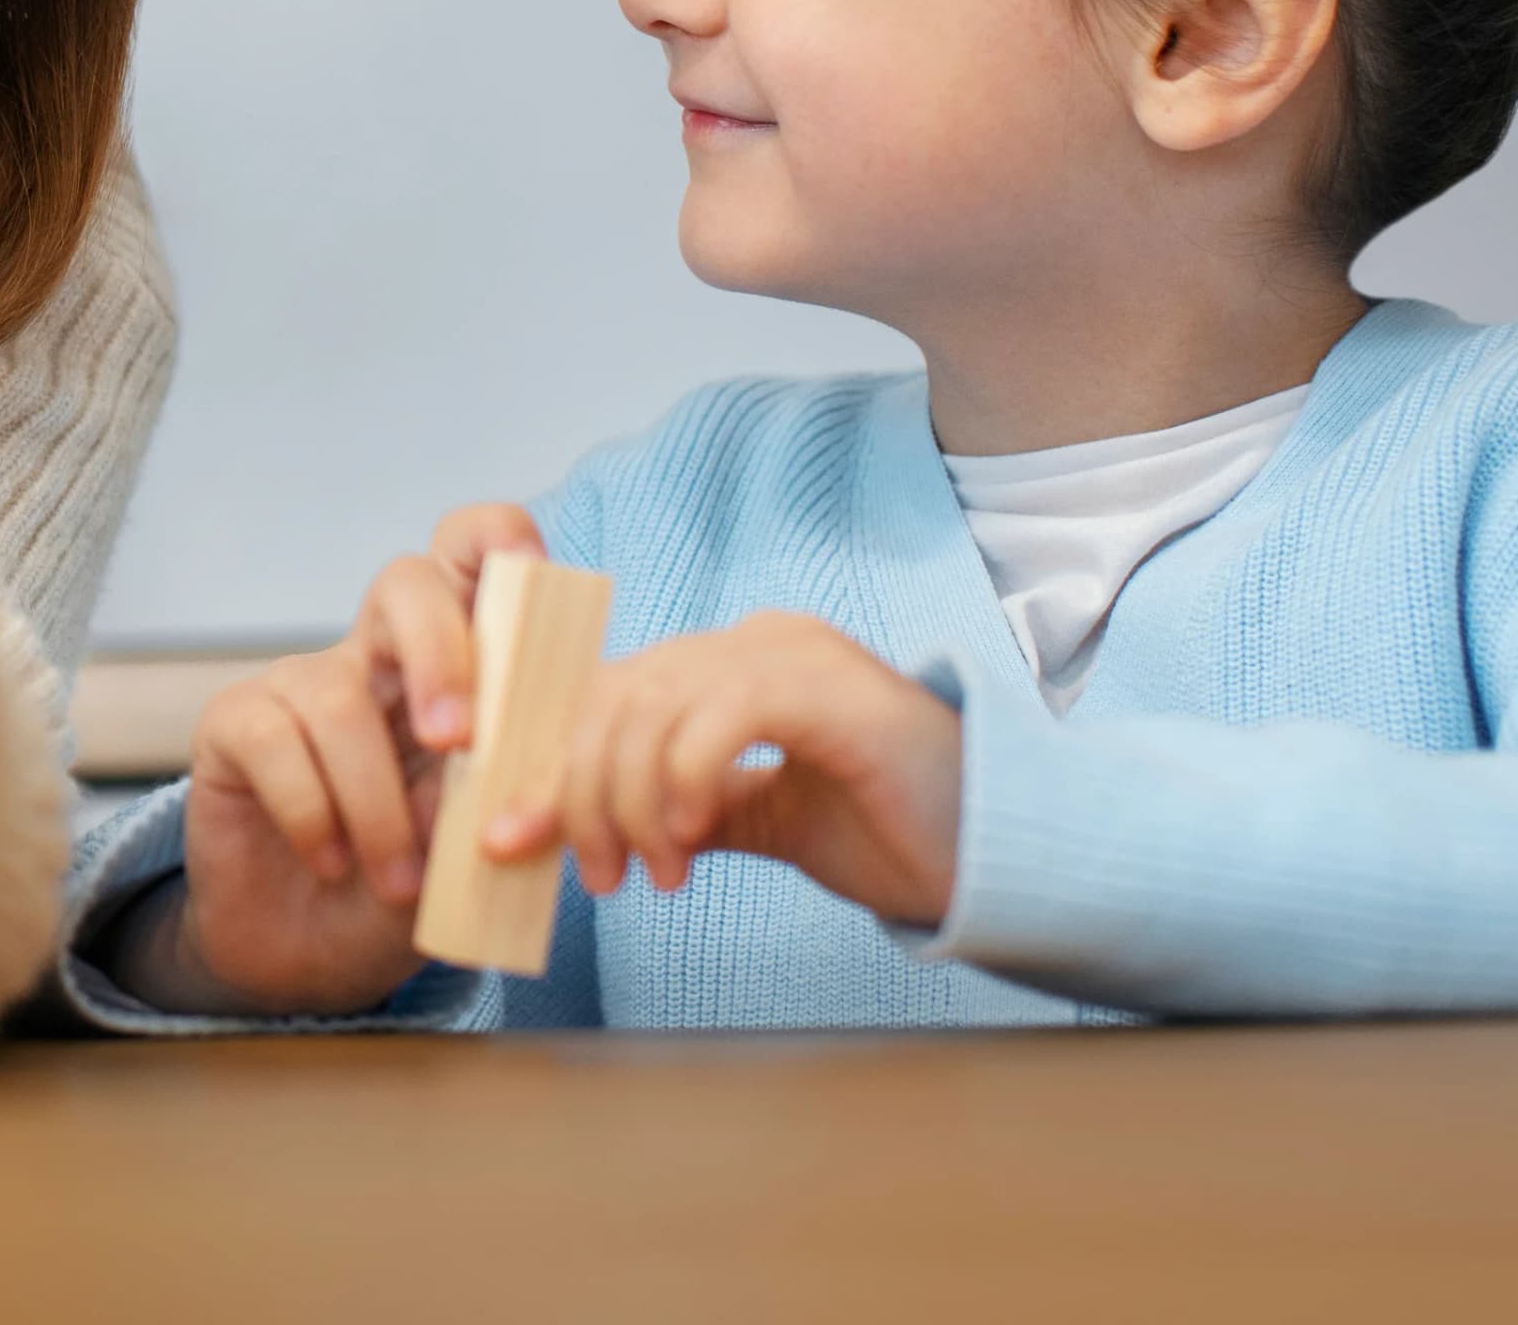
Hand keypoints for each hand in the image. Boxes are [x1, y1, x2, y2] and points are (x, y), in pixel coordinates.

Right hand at [156, 502, 546, 1016]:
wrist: (308, 960)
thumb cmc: (404, 888)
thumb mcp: (473, 852)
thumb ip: (501, 800)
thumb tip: (521, 767)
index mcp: (450, 665)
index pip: (470, 559)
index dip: (500, 543)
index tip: (532, 574)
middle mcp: (372, 656)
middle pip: (404, 584)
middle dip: (440, 653)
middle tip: (456, 743)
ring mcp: (299, 684)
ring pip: (339, 699)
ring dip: (376, 803)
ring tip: (398, 879)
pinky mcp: (234, 725)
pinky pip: (273, 742)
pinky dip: (313, 812)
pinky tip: (330, 862)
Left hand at [481, 611, 961, 927]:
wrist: (1000, 859)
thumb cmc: (891, 834)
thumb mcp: (761, 823)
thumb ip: (683, 811)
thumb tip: (586, 831)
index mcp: (732, 666)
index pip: (607, 696)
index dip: (552, 765)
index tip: (516, 838)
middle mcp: (755, 643)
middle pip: (615, 697)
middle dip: (580, 790)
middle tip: (594, 875)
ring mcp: (794, 655)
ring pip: (654, 705)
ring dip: (632, 798)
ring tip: (653, 873)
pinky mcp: (828, 687)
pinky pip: (723, 713)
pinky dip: (688, 776)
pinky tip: (693, 839)